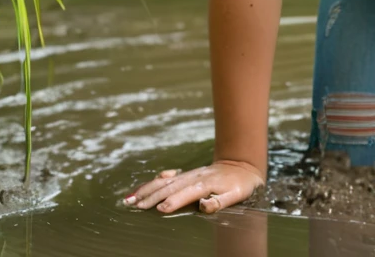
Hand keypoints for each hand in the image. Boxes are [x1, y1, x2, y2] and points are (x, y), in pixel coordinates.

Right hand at [124, 160, 264, 213]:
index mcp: (207, 183)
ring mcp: (190, 174)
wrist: (243, 165)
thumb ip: (220, 201)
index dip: (174, 201)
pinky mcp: (188, 174)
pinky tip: (146, 185)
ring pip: (166, 182)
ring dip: (148, 189)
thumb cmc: (241, 184)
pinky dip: (156, 181)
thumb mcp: (237, 194)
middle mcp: (196, 177)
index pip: (187, 193)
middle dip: (152, 196)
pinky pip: (169, 178)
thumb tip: (203, 206)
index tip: (160, 209)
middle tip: (134, 205)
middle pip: (171, 187)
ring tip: (131, 198)